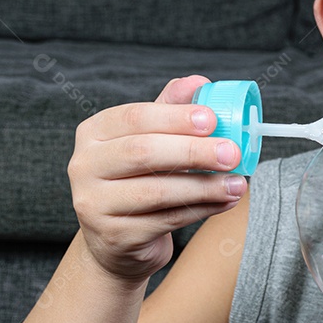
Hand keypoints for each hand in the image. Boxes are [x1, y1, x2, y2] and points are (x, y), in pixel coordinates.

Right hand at [67, 76, 246, 282]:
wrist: (118, 240)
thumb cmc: (140, 180)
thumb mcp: (150, 140)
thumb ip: (170, 110)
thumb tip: (198, 82)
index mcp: (94, 132)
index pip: (134, 117)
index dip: (175, 117)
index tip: (213, 119)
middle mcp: (85, 165)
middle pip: (143, 153)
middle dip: (194, 151)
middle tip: (232, 153)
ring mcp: (94, 203)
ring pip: (157, 191)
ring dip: (205, 186)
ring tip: (237, 184)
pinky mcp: (114, 235)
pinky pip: (167, 220)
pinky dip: (202, 210)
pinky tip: (225, 202)